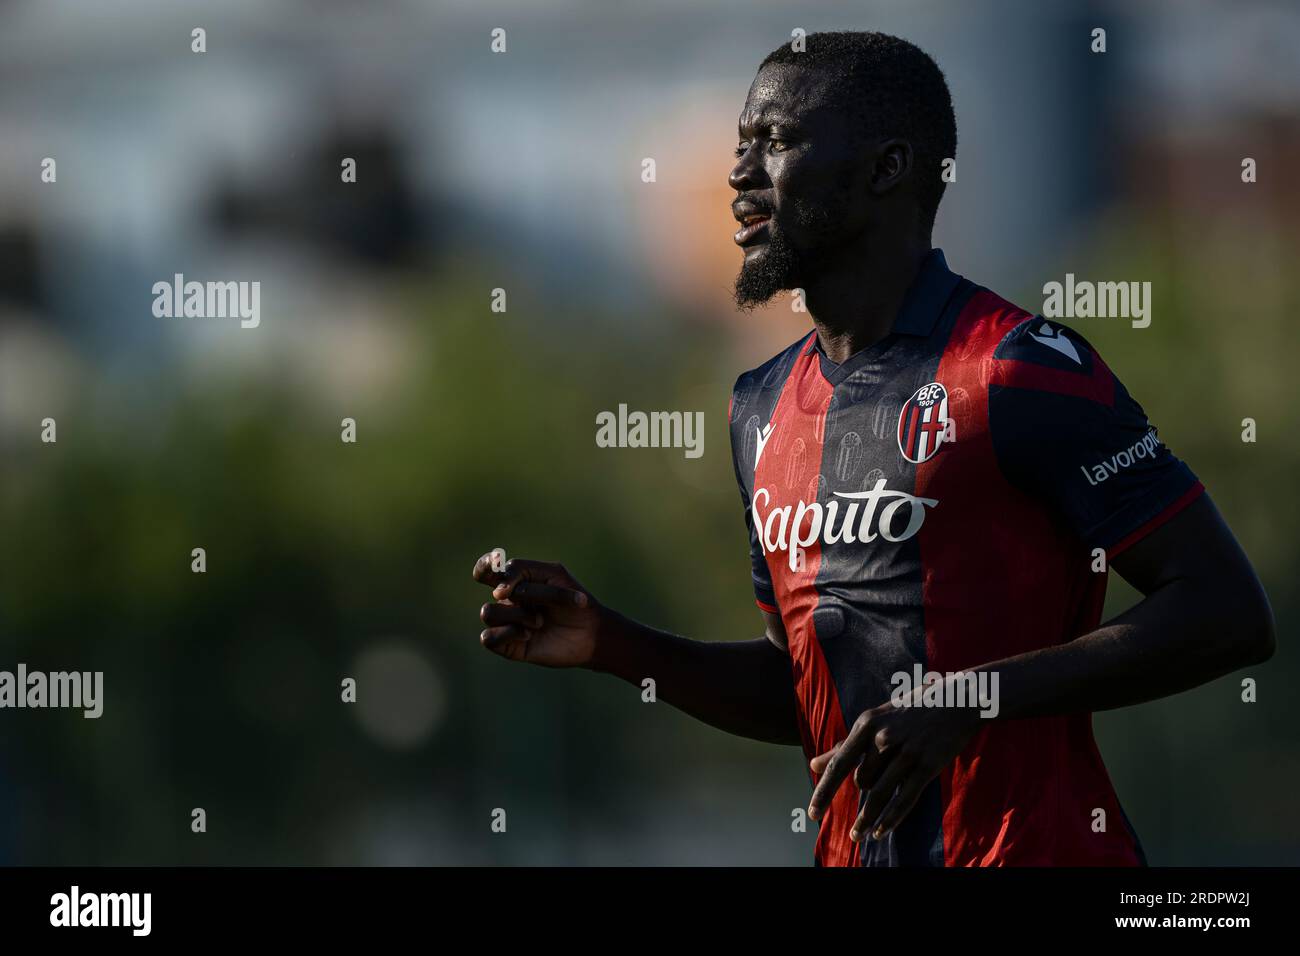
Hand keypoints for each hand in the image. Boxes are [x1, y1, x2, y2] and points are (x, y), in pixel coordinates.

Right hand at [472, 551, 601, 667]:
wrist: (592, 632)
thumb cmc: (576, 601)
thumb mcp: (555, 575)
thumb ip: (524, 572)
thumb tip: (496, 592)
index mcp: (518, 580)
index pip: (489, 567)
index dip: (486, 563)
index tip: (497, 561)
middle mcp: (507, 600)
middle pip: (481, 582)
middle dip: (491, 582)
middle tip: (506, 591)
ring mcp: (506, 622)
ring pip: (489, 612)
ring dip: (518, 614)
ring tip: (540, 620)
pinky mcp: (508, 645)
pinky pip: (489, 638)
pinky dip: (508, 633)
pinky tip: (529, 635)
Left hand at [807, 685, 982, 841]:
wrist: (959, 700)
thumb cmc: (911, 710)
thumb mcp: (875, 720)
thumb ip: (846, 745)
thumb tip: (813, 765)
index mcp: (866, 723)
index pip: (839, 763)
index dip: (823, 792)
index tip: (812, 814)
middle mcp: (883, 737)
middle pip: (860, 781)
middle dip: (863, 789)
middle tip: (872, 787)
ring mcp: (906, 752)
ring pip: (879, 795)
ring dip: (867, 819)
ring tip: (858, 835)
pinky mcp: (927, 765)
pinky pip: (904, 799)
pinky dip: (890, 819)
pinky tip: (879, 832)